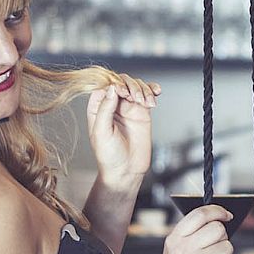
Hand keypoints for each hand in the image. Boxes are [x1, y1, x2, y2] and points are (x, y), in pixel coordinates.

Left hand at [86, 74, 160, 190]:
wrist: (126, 171)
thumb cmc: (109, 156)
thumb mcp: (102, 132)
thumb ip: (105, 109)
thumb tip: (112, 88)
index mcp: (97, 108)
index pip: (105, 86)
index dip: (114, 84)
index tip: (121, 91)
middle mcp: (112, 105)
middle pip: (122, 82)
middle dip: (131, 86)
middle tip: (135, 98)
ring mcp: (128, 107)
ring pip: (136, 86)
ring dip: (143, 89)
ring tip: (146, 103)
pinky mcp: (142, 112)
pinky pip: (148, 95)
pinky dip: (153, 91)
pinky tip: (156, 93)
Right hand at [154, 204, 234, 253]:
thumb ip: (191, 235)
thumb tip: (219, 219)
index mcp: (174, 240)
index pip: (199, 215)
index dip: (217, 211)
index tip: (227, 215)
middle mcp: (182, 251)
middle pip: (218, 229)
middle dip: (222, 239)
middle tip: (214, 250)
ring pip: (227, 247)